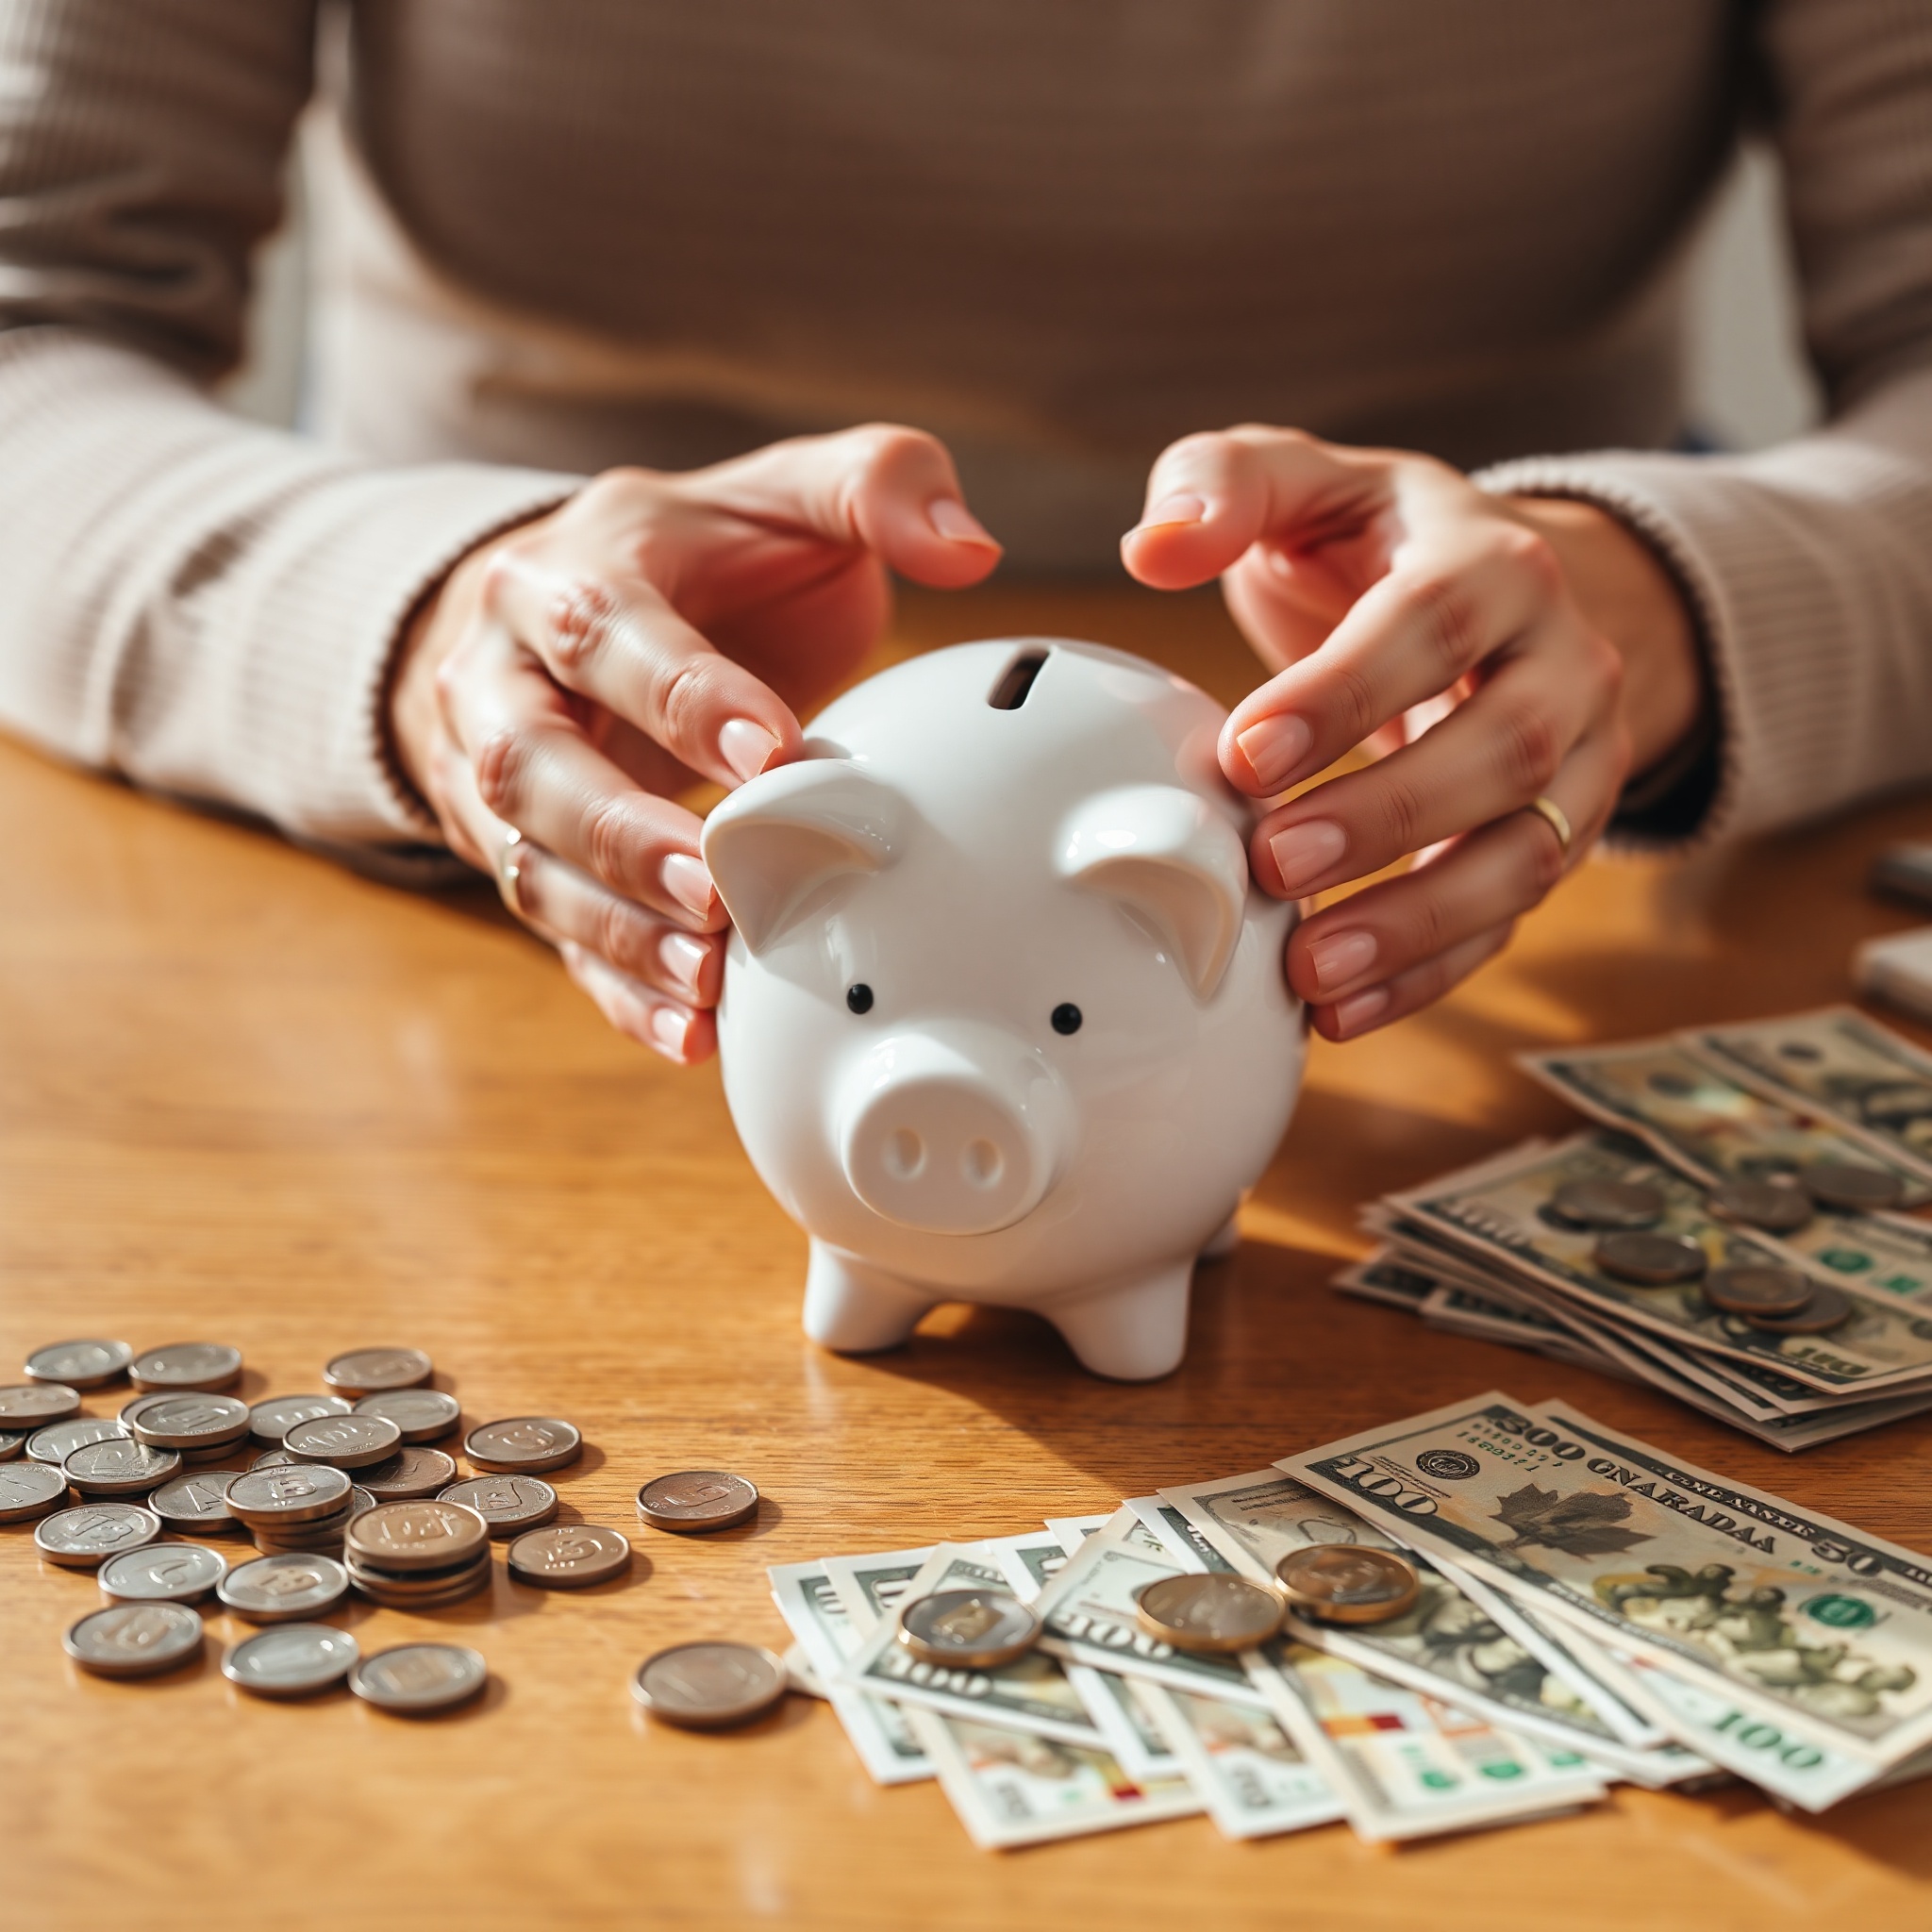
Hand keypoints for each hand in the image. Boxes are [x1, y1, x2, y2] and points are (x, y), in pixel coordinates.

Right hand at [390, 427, 1000, 1061]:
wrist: (553, 614)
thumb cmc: (699, 562)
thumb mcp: (780, 497)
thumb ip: (878, 488)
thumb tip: (974, 547)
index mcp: (573, 573)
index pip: (607, 632)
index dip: (683, 696)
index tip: (771, 753)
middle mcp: (507, 676)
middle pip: (534, 763)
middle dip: (624, 833)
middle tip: (715, 888)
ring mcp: (497, 777)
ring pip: (529, 861)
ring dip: (620, 929)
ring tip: (709, 979)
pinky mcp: (519, 856)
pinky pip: (554, 933)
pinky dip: (617, 989)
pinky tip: (690, 1033)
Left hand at [1121, 427, 1701, 1039]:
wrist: (1491, 595)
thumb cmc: (1372, 546)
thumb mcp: (1303, 482)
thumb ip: (1223, 484)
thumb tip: (1157, 545)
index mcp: (1493, 560)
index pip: (1436, 621)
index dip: (1346, 692)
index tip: (1247, 754)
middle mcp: (1562, 659)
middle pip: (1507, 746)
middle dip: (1390, 816)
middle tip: (1275, 865)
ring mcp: (1579, 759)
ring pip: (1530, 851)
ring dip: (1419, 921)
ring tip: (1311, 970)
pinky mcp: (1559, 837)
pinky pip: (1512, 919)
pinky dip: (1431, 974)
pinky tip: (1344, 1011)